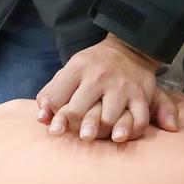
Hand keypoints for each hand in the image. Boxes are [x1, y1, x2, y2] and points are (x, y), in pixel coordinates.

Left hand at [35, 34, 178, 142]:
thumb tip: (41, 119)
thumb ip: (50, 94)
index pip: (57, 100)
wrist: (129, 48)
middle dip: (75, 126)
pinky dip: (129, 134)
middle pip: (78, 113)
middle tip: (80, 130)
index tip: (65, 114)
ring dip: (101, 133)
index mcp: (79, 67)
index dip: (57, 113)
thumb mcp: (69, 71)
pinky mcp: (141, 95)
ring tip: (99, 133)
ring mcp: (122, 86)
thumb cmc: (93, 66)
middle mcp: (100, 76)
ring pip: (107, 121)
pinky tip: (120, 135)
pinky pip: (137, 122)